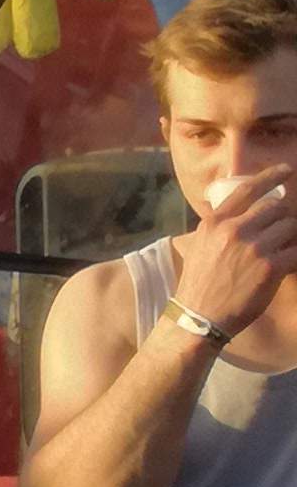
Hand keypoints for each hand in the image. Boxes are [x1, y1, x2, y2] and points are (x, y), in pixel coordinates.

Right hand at [172, 171, 296, 336]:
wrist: (200, 315)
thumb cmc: (200, 282)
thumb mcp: (200, 245)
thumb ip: (219, 227)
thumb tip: (237, 213)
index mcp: (216, 222)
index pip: (247, 190)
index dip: (271, 176)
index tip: (287, 170)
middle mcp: (235, 230)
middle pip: (277, 209)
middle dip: (284, 218)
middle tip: (282, 231)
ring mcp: (255, 248)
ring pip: (291, 227)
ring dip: (292, 237)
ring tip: (283, 249)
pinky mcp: (272, 267)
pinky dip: (296, 255)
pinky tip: (290, 262)